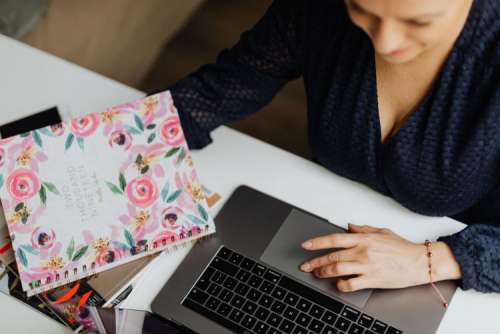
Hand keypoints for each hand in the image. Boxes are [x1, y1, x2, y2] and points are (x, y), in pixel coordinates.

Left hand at [299, 223, 461, 291]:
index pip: (334, 239)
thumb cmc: (403, 248)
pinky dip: (341, 285)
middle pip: (332, 257)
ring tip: (317, 274)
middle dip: (315, 261)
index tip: (306, 246)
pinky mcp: (372, 280)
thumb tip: (349, 227)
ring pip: (337, 270)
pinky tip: (338, 284)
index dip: (317, 242)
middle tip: (306, 265)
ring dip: (324, 273)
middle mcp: (362, 252)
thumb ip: (363, 229)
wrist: (419, 262)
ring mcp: (366, 267)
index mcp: (363, 239)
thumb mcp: (382, 231)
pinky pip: (351, 284)